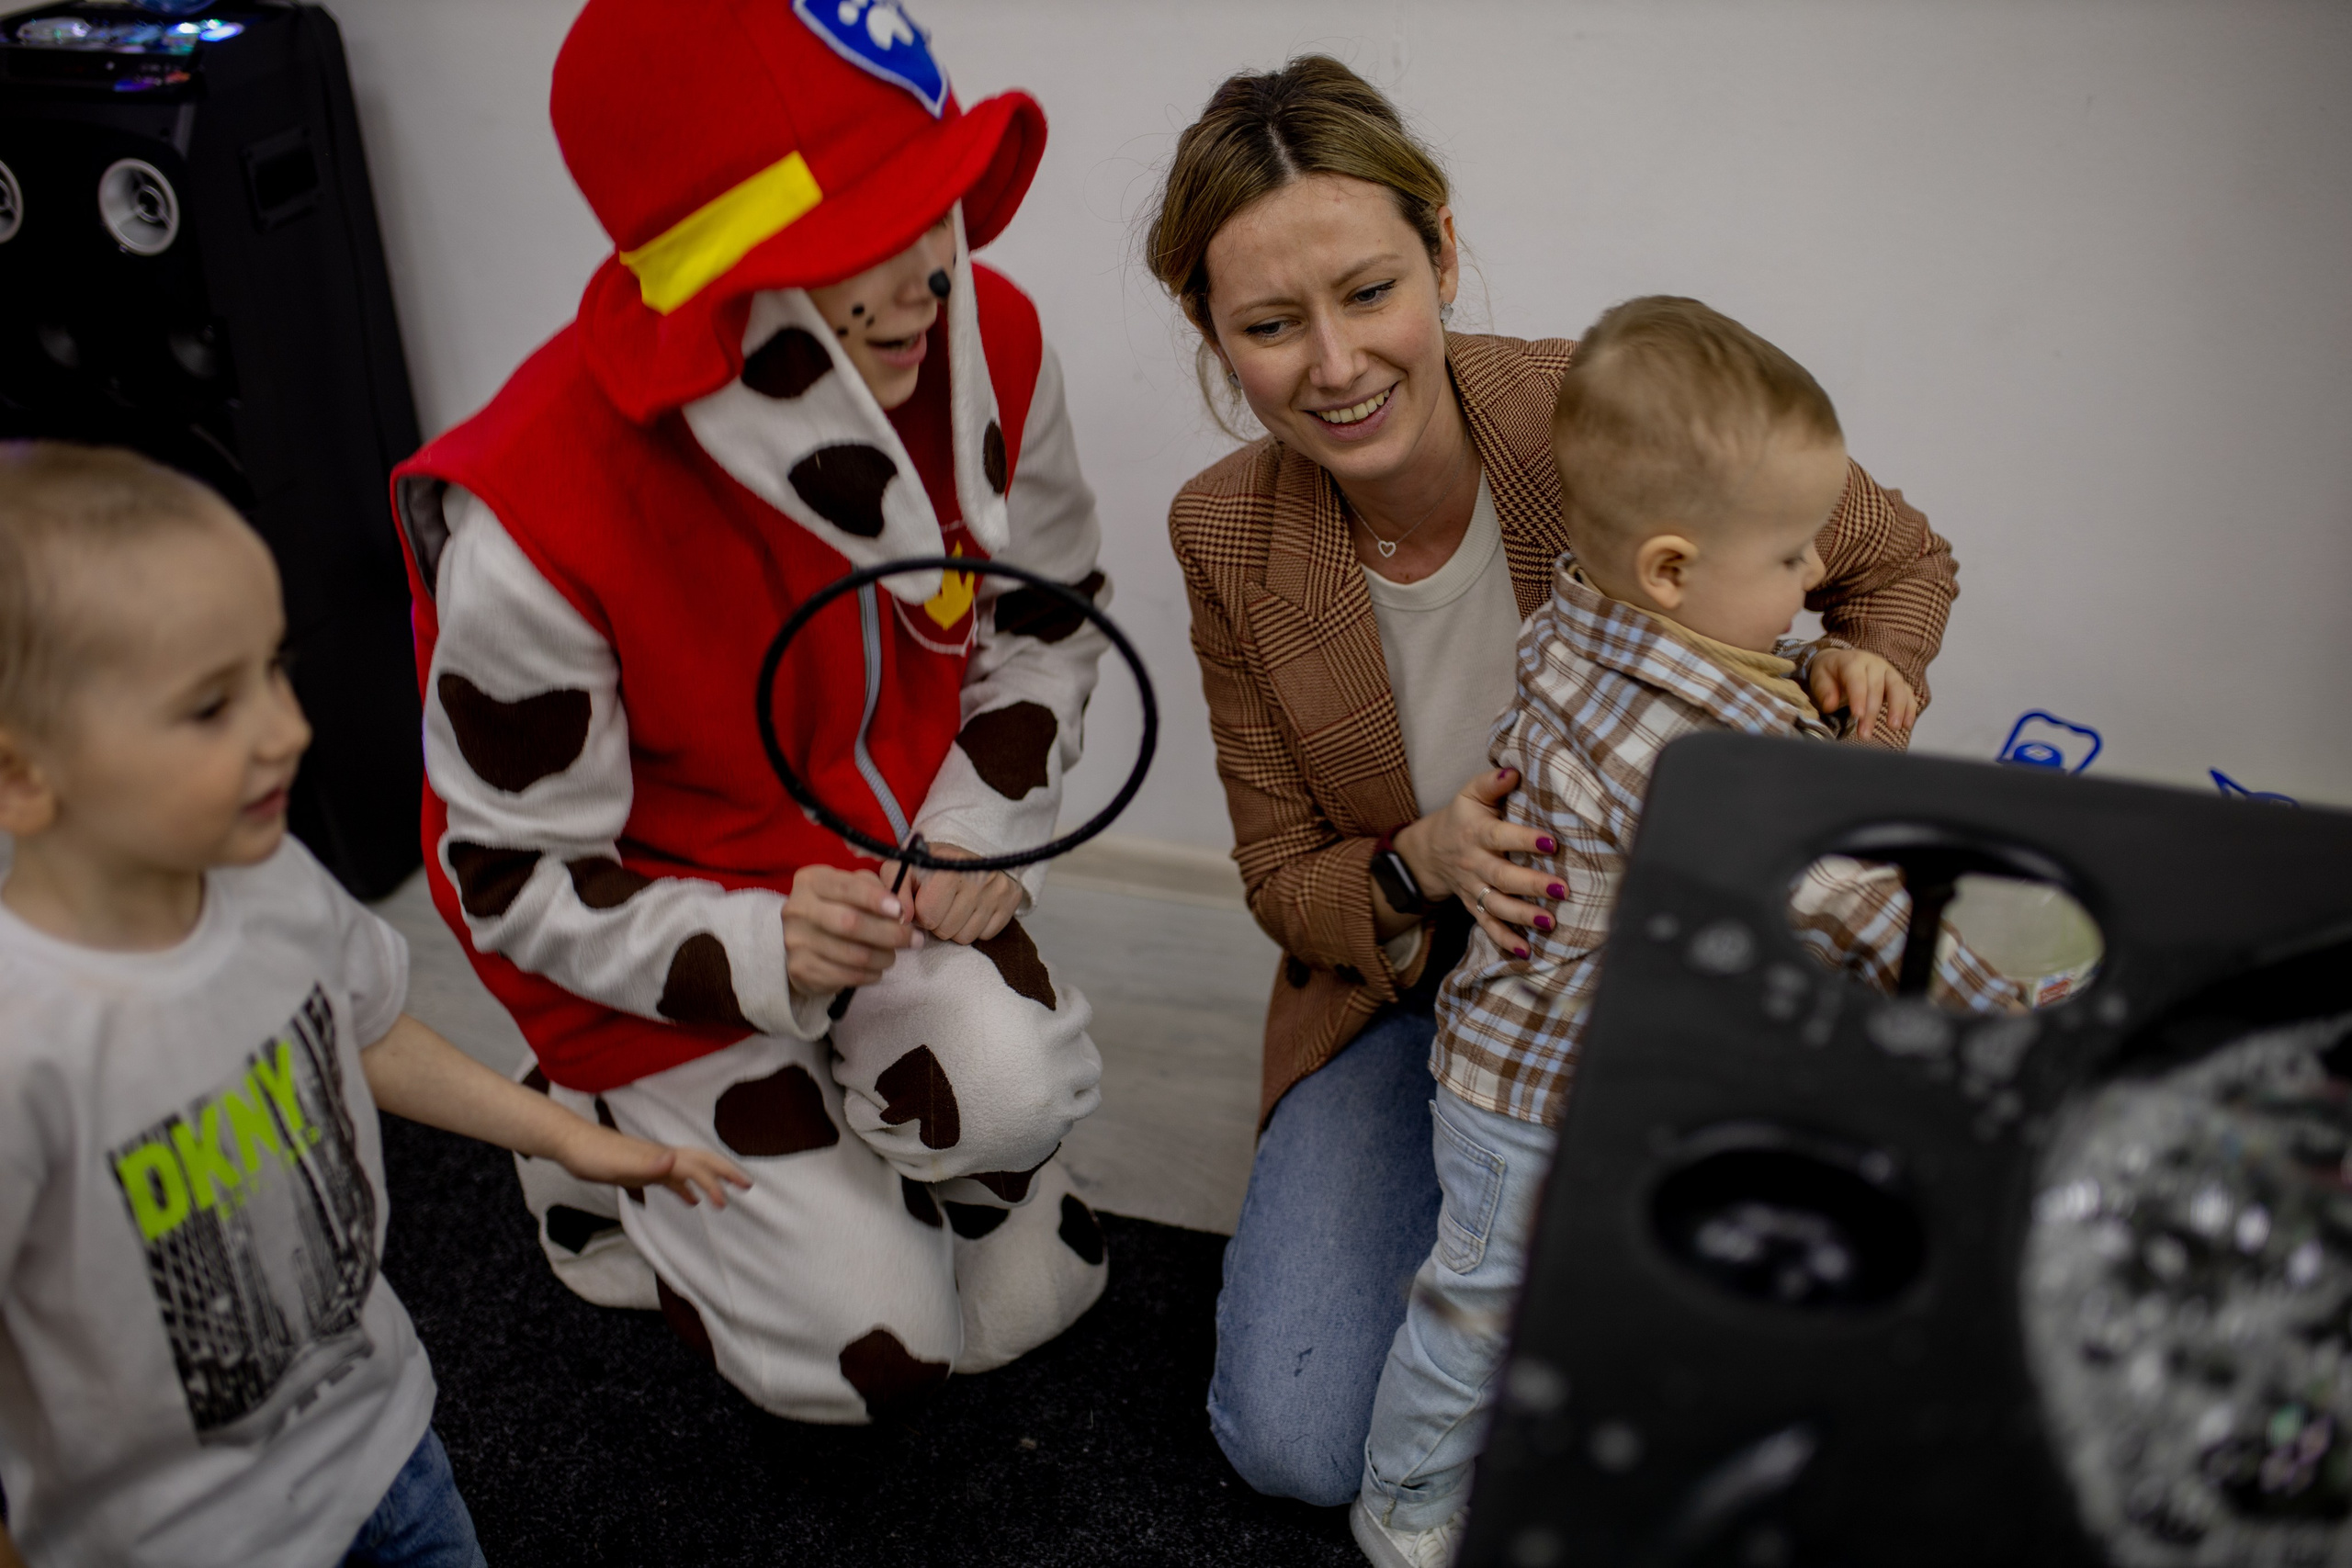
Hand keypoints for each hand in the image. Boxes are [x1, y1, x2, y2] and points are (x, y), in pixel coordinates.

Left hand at [553, 1119, 750, 1208]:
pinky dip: (687, 1189)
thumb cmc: (593, 1155)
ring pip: (691, 1171)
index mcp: (662, 1157)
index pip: (697, 1169)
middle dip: (725, 1173)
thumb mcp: (618, 1164)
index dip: (714, 1183)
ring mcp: (655, 1163)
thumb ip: (648, 1163)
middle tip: (747, 1186)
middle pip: (703, 1162)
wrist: (572, 1144)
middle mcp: (663, 1157)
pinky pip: (674, 1180)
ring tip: (724, 1197)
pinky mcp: (644, 1170)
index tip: (726, 1202)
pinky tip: (691, 1201)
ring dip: (710, 1181)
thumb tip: (676, 1159)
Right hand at [784, 863, 921, 993]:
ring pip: (854, 955)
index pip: (846, 887)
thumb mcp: (851, 888)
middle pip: (851, 923)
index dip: (875, 899)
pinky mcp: (800, 969)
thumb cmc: (836, 907)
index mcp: (811, 881)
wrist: (801, 941)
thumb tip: (900, 909)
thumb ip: (874, 888)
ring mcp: (796, 941)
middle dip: (890, 933)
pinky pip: (847, 976)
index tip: (900, 911)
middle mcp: (797, 909)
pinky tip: (876, 969)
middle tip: (913, 939)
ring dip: (884, 957)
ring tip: (893, 955)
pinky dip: (870, 974)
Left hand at [901, 841, 1022, 944]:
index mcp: (948, 870)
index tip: (924, 898)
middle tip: (940, 902)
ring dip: (955, 927)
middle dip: (937, 921)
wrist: (968, 847)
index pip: (927, 917)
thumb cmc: (933, 863)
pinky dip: (976, 926)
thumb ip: (895, 890)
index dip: (920, 912)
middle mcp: (977, 880)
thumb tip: (903, 919)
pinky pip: (985, 936)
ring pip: (965, 937)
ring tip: (955, 905)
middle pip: (945, 931)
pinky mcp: (1011, 901)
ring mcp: (997, 892)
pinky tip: (972, 908)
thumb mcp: (906, 868)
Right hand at [1391, 767, 1560, 958]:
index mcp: (1476, 834)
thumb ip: (1491, 782)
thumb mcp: (1469, 794)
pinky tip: (1527, 952)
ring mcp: (1473, 889)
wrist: (1429, 851)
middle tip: (1562, 889)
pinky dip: (1506, 941)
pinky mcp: (1474, 907)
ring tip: (1550, 922)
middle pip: (1501, 877)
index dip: (1525, 840)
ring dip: (1523, 915)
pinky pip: (1488, 927)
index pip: (1500, 837)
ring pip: (1496, 905)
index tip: (1552, 843)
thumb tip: (1514, 771)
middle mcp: (1474, 864)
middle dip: (1531, 885)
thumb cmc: (1462, 818)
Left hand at [1808, 649, 1917, 741]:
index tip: (1857, 715)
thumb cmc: (1830, 673)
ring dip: (1897, 709)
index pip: (1857, 679)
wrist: (1841, 662)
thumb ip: (1824, 691)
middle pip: (1877, 687)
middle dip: (1872, 712)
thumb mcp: (1820, 678)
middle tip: (1865, 733)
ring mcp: (1888, 672)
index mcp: (1853, 661)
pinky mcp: (1897, 682)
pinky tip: (1907, 724)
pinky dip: (1909, 708)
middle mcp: (1874, 664)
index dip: (1858, 697)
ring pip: (1897, 688)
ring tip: (1894, 727)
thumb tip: (1829, 705)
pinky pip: (1907, 693)